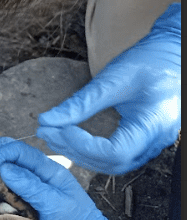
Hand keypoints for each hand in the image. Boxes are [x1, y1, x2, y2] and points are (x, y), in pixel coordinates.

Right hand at [0, 137, 169, 219]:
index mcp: (49, 171)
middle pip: (10, 156)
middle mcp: (38, 177)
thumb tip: (5, 168)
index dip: (1, 152)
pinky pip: (5, 190)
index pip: (20, 151)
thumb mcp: (56, 205)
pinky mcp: (24, 204)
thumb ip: (32, 186)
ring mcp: (31, 190)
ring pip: (6, 171)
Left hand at [38, 3, 180, 174]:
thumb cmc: (148, 60)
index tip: (58, 128)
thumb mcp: (112, 79)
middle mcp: (157, 139)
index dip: (82, 145)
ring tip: (54, 135)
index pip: (115, 152)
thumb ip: (80, 103)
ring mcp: (153, 143)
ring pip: (114, 164)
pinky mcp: (144, 141)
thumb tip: (46, 120)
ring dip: (81, 154)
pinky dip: (92, 152)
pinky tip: (71, 138)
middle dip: (75, 150)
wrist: (172, 55)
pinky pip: (117, 157)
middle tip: (46, 132)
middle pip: (112, 162)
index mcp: (154, 123)